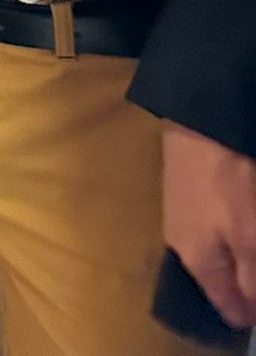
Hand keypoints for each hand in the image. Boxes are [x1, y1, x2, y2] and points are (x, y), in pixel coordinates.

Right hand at [164, 121, 255, 328]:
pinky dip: (232, 229)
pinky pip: (215, 226)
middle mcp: (183, 246)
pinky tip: (242, 213)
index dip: (254, 314)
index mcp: (198, 265)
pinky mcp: (186, 190)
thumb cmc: (228, 182)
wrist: (198, 117)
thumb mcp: (249, 237)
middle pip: (223, 280)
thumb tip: (252, 311)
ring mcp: (182, 215)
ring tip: (252, 234)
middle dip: (247, 280)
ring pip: (220, 251)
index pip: (229, 310)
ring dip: (241, 254)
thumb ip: (252, 280)